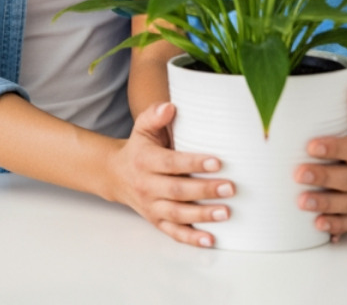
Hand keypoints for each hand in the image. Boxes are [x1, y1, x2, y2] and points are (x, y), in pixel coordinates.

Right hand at [106, 101, 234, 247]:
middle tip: (230, 188)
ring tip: (226, 212)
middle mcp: (147, 186)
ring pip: (177, 214)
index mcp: (145, 161)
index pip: (171, 163)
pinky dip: (192, 238)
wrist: (116, 175)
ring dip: (202, 215)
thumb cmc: (139, 148)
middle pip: (177, 191)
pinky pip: (174, 233)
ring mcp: (151, 206)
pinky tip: (211, 239)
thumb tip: (170, 106)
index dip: (193, 164)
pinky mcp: (156, 221)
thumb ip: (154, 115)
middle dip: (204, 190)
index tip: (217, 162)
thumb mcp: (143, 128)